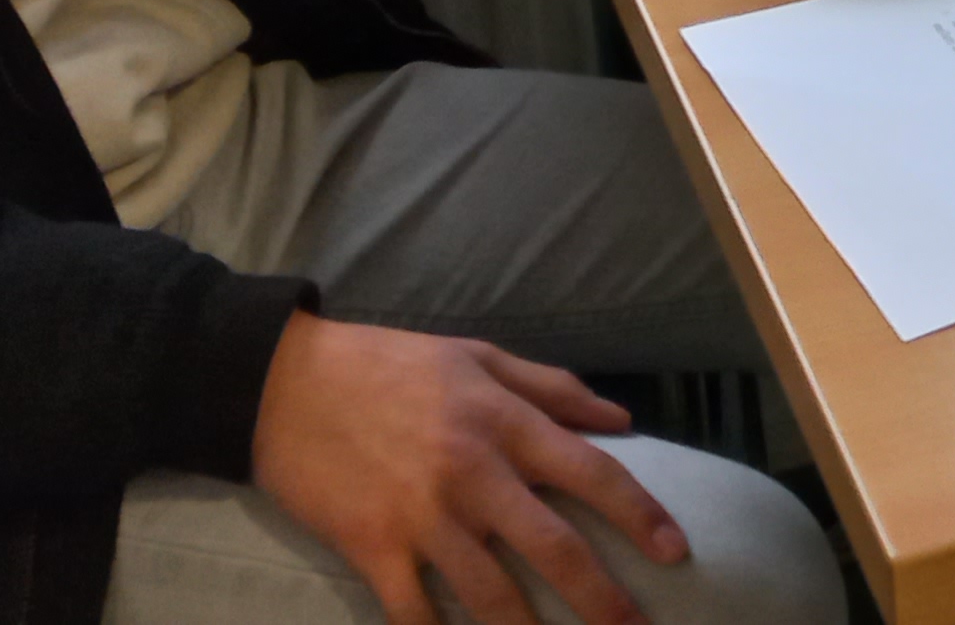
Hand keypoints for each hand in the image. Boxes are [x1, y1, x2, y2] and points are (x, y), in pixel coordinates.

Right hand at [249, 312, 686, 624]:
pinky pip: (415, 613)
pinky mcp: (372, 547)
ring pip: (492, 596)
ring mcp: (422, 516)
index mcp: (503, 421)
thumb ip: (552, 387)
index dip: (641, 516)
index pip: (593, 474)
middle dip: (603, 599)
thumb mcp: (475, 356)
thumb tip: (620, 418)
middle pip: (555, 548)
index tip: (675, 552)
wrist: (279, 381)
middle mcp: (472, 473)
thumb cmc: (384, 364)